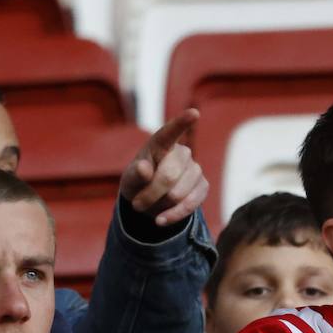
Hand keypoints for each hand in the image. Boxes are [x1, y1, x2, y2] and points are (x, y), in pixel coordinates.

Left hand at [119, 108, 208, 226]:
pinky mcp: (203, 187)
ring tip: (149, 207)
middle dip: (150, 194)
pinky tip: (161, 219)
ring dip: (159, 206)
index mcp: (161, 144)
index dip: (182, 122)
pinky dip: (173, 215)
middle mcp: (182, 153)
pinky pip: (191, 204)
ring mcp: (195, 169)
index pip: (170, 132)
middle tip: (136, 205)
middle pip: (168, 176)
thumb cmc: (138, 183)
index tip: (194, 113)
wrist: (150, 201)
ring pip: (178, 193)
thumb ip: (135, 174)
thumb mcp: (129, 180)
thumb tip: (144, 168)